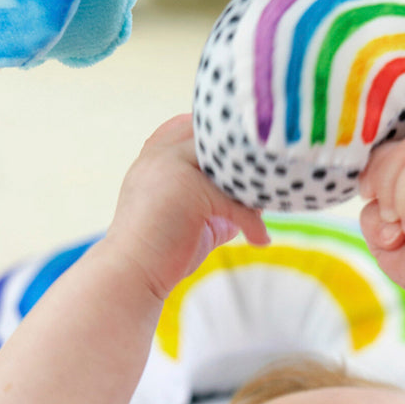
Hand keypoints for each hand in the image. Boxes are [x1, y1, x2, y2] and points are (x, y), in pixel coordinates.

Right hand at [107, 114, 269, 301]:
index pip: (197, 127)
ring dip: (255, 188)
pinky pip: (233, 200)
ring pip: (230, 166)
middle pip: (218, 139)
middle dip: (247, 160)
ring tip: (271, 207)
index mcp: (156, 154)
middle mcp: (161, 153)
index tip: (255, 164)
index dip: (229, 144)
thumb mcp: (192, 217)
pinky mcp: (187, 190)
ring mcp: (171, 166)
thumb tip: (258, 201)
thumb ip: (218, 200)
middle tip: (273, 181)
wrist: (131, 276)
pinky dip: (252, 222)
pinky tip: (260, 240)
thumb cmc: (161, 251)